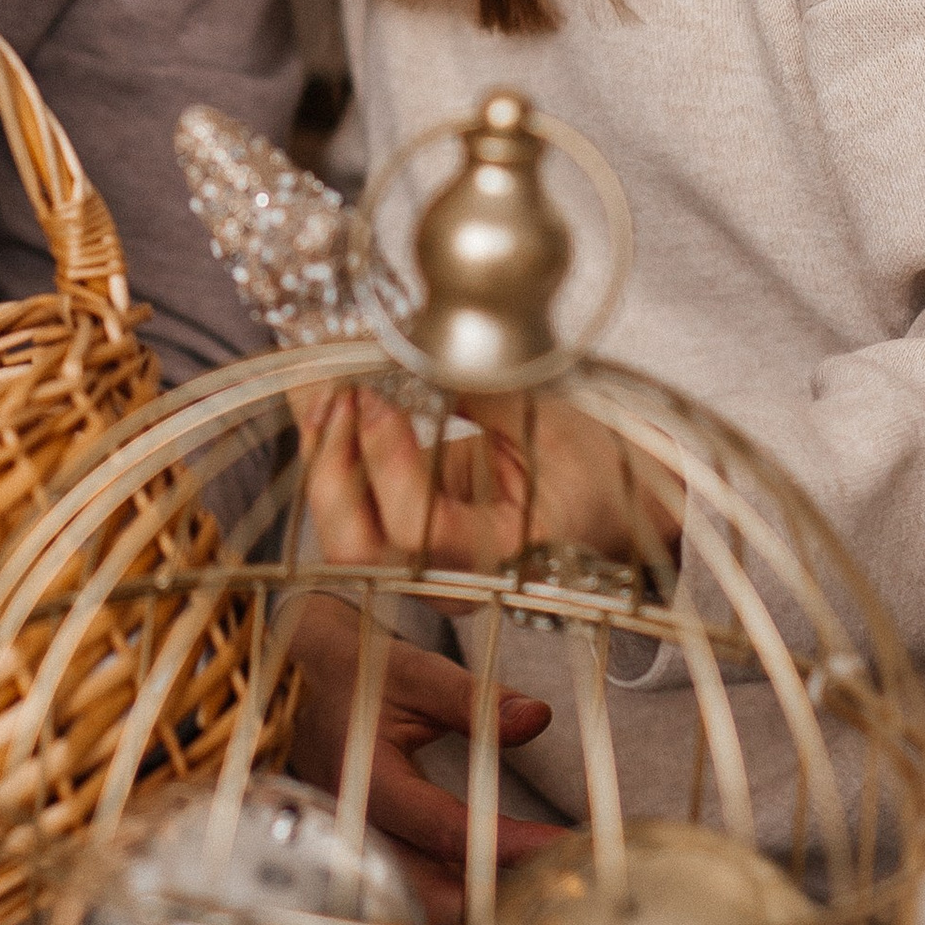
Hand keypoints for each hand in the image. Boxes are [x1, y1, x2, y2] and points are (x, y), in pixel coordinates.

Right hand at [285, 600, 563, 924]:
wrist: (303, 682)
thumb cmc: (360, 673)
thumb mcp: (414, 672)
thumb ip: (474, 699)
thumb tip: (537, 717)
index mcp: (368, 779)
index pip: (445, 827)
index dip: (507, 843)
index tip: (563, 846)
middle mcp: (361, 828)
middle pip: (430, 898)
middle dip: (495, 905)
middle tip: (559, 892)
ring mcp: (363, 850)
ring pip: (424, 909)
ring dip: (480, 912)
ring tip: (543, 898)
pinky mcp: (373, 857)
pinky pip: (419, 896)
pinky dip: (463, 899)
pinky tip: (509, 890)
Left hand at [293, 375, 682, 576]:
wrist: (600, 497)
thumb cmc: (586, 462)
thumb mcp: (546, 417)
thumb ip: (479, 390)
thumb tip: (411, 346)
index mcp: (507, 556)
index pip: (421, 530)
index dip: (388, 462)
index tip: (378, 396)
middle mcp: (454, 579)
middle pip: (360, 551)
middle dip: (334, 467)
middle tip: (338, 393)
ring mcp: (422, 568)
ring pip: (342, 537)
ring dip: (323, 460)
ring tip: (324, 391)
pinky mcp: (402, 542)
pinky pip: (349, 512)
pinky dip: (330, 455)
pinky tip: (326, 402)